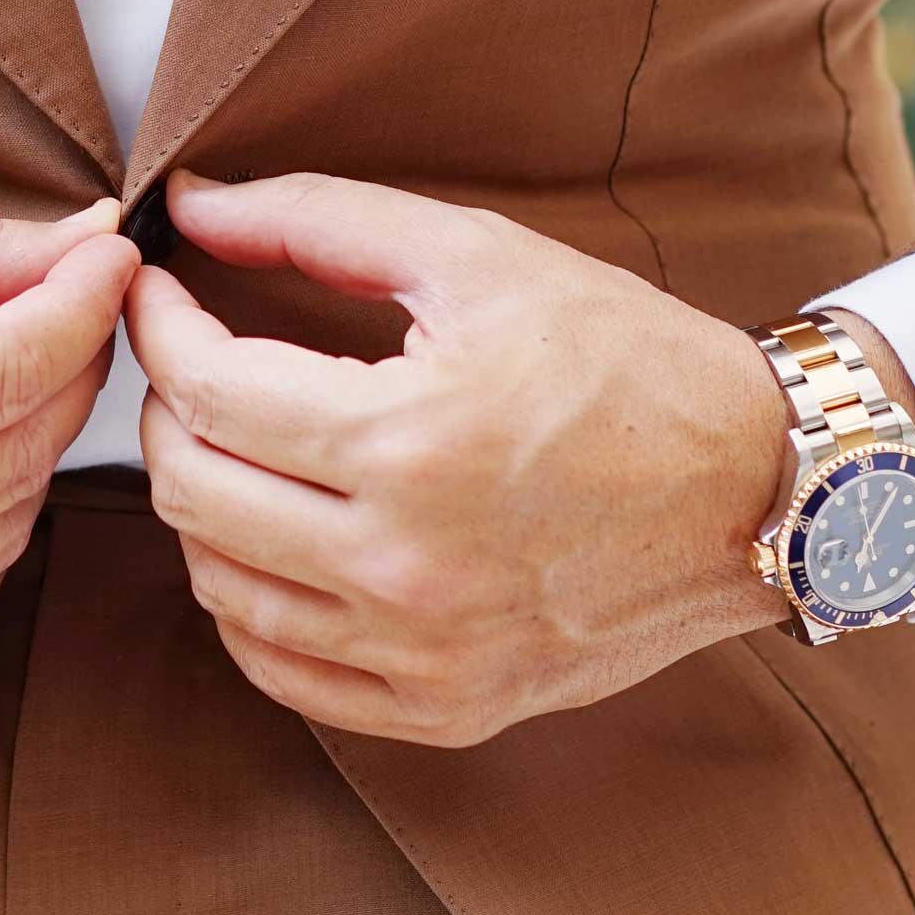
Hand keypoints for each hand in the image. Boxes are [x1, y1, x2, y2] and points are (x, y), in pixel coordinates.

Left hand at [125, 170, 792, 746]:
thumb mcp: (478, 257)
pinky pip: (283, 670)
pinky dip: (249, 602)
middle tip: (198, 359)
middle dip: (165, 409)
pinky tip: (275, 538)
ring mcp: (423, 653)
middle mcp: (405, 566)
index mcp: (410, 444)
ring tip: (241, 442)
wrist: (756, 487)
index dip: (159, 326)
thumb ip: (318, 220)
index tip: (158, 289)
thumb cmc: (622, 357)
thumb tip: (190, 206)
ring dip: (203, 504)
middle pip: (191, 492)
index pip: (206, 390)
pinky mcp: (445, 708)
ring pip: (219, 587)